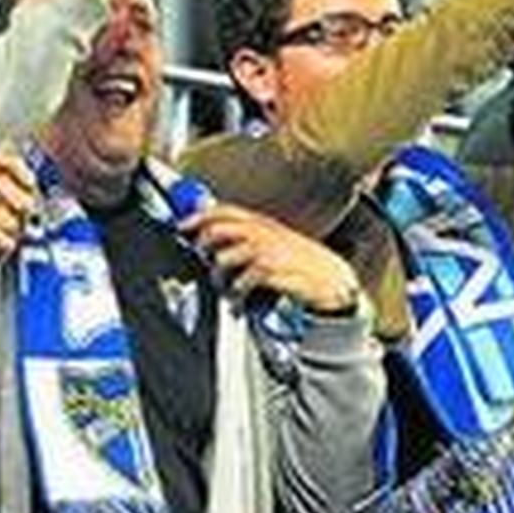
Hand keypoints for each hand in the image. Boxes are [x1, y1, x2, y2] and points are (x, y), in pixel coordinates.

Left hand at [182, 203, 359, 311]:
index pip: (225, 211)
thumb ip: (249, 237)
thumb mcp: (275, 242)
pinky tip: (239, 302)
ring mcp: (267, 252)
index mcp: (263, 224)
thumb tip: (213, 237)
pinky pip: (240, 282)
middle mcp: (263, 233)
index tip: (181, 226)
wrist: (332, 281)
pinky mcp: (272, 272)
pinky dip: (235, 295)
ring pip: (223, 258)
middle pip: (217, 231)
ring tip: (225, 288)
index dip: (199, 216)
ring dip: (218, 278)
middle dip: (203, 247)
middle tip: (204, 259)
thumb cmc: (299, 263)